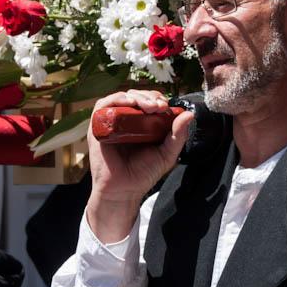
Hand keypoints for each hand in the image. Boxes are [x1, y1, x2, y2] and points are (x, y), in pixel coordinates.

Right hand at [86, 89, 194, 242]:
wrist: (124, 190)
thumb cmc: (144, 174)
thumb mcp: (167, 154)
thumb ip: (178, 135)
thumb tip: (189, 114)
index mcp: (143, 124)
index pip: (149, 101)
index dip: (158, 98)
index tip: (166, 106)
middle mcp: (127, 121)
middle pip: (136, 96)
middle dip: (149, 97)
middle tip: (159, 106)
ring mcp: (112, 123)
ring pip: (121, 98)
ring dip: (136, 96)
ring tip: (148, 106)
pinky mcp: (98, 127)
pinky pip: (103, 106)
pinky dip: (116, 99)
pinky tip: (129, 103)